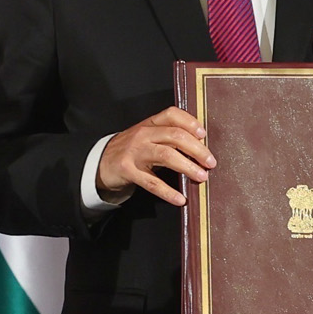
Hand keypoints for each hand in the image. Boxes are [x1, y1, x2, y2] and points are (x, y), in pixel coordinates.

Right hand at [96, 107, 213, 207]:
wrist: (101, 162)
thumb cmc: (133, 149)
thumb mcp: (149, 136)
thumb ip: (169, 136)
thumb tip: (201, 146)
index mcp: (150, 124)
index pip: (172, 114)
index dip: (190, 122)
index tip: (204, 135)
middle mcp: (143, 134)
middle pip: (174, 136)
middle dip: (197, 149)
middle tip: (211, 162)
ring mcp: (135, 152)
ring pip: (166, 155)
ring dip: (187, 167)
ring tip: (202, 177)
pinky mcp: (128, 171)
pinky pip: (151, 182)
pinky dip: (168, 191)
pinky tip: (180, 199)